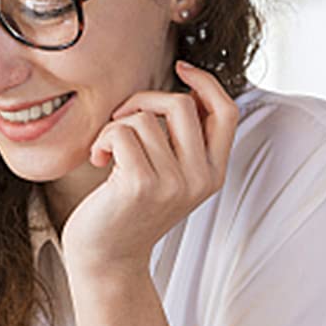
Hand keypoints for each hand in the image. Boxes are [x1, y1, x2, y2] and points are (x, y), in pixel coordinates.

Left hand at [60, 60, 238, 281]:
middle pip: (181, 104)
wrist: (107, 258)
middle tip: (121, 119)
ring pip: (144, 118)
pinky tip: (99, 160)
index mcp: (213, 173)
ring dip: (116, 126)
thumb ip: (182, 140)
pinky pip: (121, 131)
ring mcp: (173, 183)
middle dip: (144, 100)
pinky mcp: (141, 185)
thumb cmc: (129, 210)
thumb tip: (184, 88)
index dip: (206, 83)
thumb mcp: (169, 175)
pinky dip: (103, 139)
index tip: (180, 68)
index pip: (226, 112)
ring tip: (108, 151)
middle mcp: (200, 179)